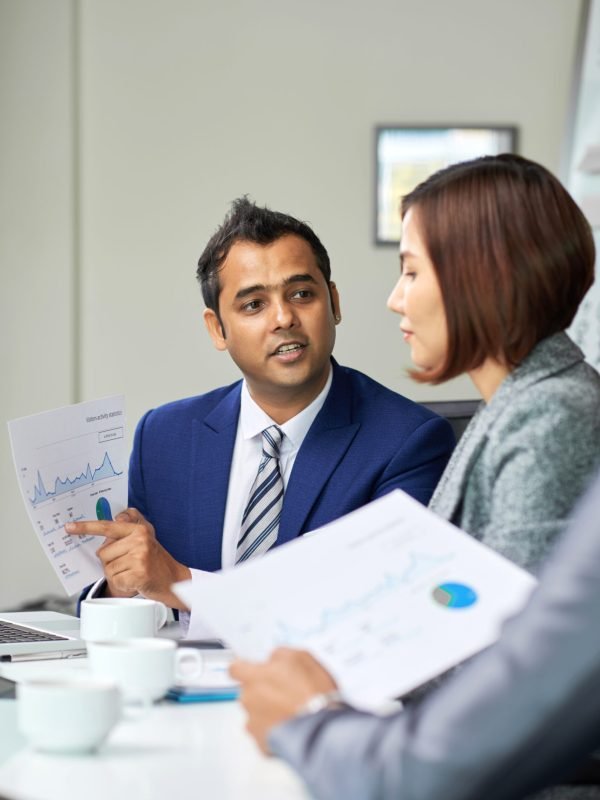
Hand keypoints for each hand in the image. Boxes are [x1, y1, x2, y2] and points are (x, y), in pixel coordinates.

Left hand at [64, 508, 190, 607]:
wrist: (174, 580)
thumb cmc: (156, 560)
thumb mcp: (146, 536)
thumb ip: (131, 523)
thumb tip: (117, 515)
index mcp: (139, 529)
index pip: (108, 526)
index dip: (86, 527)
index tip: (70, 528)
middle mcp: (140, 540)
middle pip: (103, 552)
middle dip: (111, 562)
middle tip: (128, 563)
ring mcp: (139, 557)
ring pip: (108, 568)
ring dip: (117, 575)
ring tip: (132, 572)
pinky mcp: (138, 574)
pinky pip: (115, 581)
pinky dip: (122, 585)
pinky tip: (134, 581)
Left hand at [229, 648, 336, 753]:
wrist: (320, 728)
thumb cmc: (311, 692)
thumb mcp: (301, 657)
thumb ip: (279, 655)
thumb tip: (272, 660)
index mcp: (254, 676)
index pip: (235, 669)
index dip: (244, 669)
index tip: (253, 670)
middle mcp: (248, 700)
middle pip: (248, 692)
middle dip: (262, 691)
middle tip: (284, 692)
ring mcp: (252, 723)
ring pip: (255, 713)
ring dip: (267, 711)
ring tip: (290, 711)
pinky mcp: (261, 744)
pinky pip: (264, 733)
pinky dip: (274, 730)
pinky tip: (290, 726)